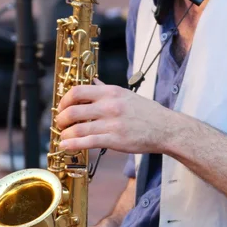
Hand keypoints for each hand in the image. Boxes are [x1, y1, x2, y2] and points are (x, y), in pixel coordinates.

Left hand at [55, 79, 172, 153]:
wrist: (166, 129)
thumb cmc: (147, 112)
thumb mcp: (126, 94)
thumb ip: (106, 89)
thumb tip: (93, 81)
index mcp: (111, 92)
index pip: (78, 91)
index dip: (64, 100)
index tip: (62, 107)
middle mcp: (109, 106)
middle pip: (73, 110)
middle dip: (61, 118)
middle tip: (60, 123)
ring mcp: (112, 123)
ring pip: (78, 128)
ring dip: (65, 133)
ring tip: (62, 136)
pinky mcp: (115, 140)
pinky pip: (87, 142)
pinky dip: (73, 144)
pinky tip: (66, 145)